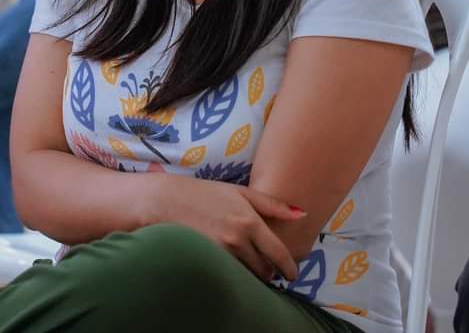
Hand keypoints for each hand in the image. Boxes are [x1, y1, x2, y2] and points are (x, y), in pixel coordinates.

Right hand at [143, 174, 303, 280]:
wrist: (166, 202)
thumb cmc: (205, 194)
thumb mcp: (240, 192)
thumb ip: (272, 204)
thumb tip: (302, 214)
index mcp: (250, 221)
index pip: (279, 254)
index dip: (289, 268)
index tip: (292, 274)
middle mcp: (238, 240)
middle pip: (264, 270)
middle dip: (269, 272)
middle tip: (269, 269)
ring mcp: (221, 253)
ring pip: (247, 275)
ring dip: (252, 275)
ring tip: (250, 267)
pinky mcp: (207, 261)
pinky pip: (229, 275)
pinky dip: (235, 274)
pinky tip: (232, 267)